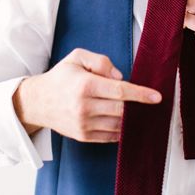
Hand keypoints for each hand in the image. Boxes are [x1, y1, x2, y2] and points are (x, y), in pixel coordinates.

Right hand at [13, 48, 160, 142]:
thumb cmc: (61, 77)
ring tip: (133, 110)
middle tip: (144, 100)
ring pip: (118, 125)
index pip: (120, 91)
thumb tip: (120, 77)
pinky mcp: (83, 136)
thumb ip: (101, 61)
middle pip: (122, 109)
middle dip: (136, 106)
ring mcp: (83, 124)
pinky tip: (123, 121)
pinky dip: (121, 130)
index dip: (141, 94)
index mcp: (85, 85)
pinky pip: (110, 136)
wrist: (38, 102)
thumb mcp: (77, 57)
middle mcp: (84, 106)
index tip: (157, 97)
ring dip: (130, 119)